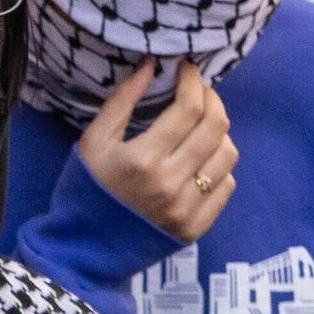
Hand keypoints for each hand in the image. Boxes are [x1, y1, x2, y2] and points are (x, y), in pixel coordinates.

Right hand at [80, 59, 236, 242]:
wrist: (85, 248)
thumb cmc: (86, 188)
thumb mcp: (93, 141)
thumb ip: (122, 101)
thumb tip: (151, 65)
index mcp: (142, 159)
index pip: (189, 108)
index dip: (194, 81)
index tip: (188, 70)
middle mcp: (170, 183)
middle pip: (216, 126)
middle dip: (212, 99)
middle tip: (199, 91)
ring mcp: (186, 209)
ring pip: (228, 154)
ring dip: (219, 132)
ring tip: (201, 127)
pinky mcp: (196, 227)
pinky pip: (226, 185)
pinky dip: (218, 166)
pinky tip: (200, 161)